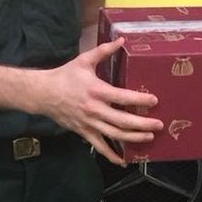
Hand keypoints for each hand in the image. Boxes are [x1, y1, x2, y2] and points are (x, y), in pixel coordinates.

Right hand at [36, 38, 161, 164]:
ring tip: (149, 137)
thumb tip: (121, 40)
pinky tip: (123, 161)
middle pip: (122, 120)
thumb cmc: (65, 76)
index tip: (154, 101)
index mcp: (96, 90)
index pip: (122, 97)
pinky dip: (111, 155)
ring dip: (133, 138)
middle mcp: (94, 109)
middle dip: (142, 124)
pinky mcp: (83, 132)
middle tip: (158, 125)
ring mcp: (89, 123)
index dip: (139, 100)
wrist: (43, 94)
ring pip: (114, 135)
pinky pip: (99, 146)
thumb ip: (104, 51)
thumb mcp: (84, 60)